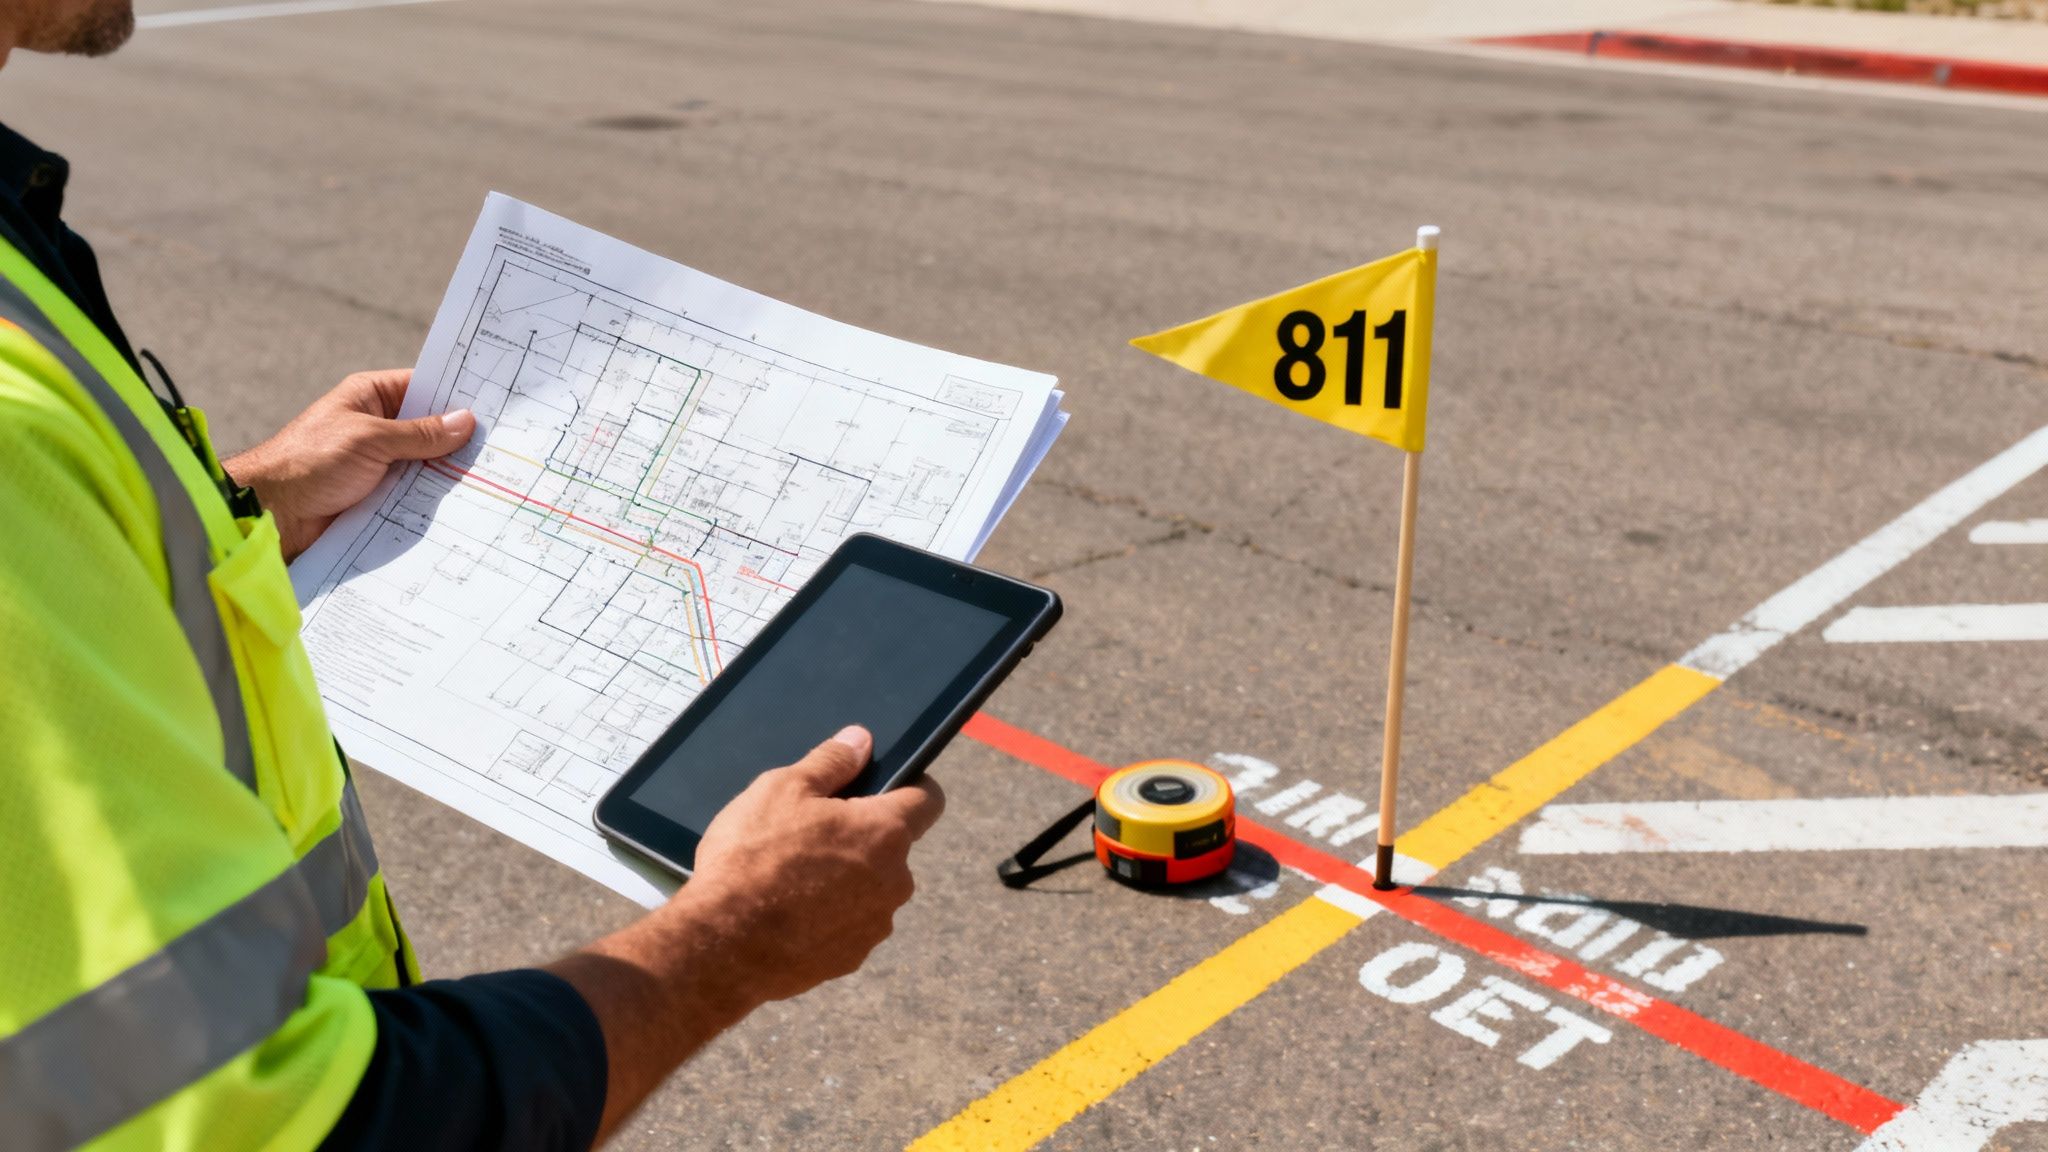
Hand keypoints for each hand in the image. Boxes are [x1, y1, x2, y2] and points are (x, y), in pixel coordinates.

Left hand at [223, 370, 473, 561]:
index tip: (497, 403)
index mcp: (371, 397)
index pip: (424, 387)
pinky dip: (435, 498)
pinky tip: (466, 503)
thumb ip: (419, 433)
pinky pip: (416, 493)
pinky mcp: (379, 496)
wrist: (272, 513)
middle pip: (430, 429)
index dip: (457, 394)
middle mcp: (378, 427)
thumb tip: (465, 421)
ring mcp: (380, 463)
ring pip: (427, 464)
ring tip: (495, 476)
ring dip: (450, 472)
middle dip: (460, 438)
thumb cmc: (310, 461)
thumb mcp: (370, 438)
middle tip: (505, 444)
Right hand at [544, 725, 945, 1140]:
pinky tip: (788, 915)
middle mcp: (895, 880)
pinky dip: (828, 917)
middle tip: (811, 834)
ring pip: (870, 889)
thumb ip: (831, 762)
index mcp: (885, 832)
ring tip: (792, 879)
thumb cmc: (752, 857)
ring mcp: (875, 925)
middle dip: (862, 838)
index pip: (929, 799)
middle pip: (892, 847)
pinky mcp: (852, 958)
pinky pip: (848, 926)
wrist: (721, 945)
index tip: (883, 787)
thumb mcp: (782, 789)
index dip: (911, 786)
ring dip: (846, 880)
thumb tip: (861, 740)